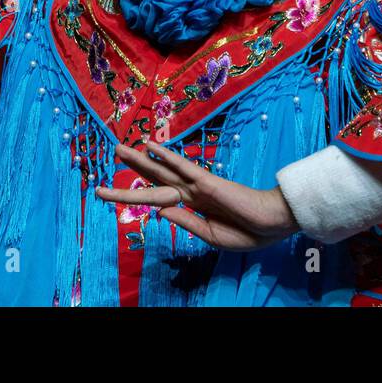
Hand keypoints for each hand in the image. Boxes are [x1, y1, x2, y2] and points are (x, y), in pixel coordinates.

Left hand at [95, 140, 299, 250]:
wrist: (272, 225)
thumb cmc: (248, 232)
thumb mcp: (211, 236)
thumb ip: (185, 222)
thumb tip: (157, 211)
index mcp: (191, 207)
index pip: (156, 198)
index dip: (131, 195)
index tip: (108, 191)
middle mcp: (190, 193)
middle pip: (155, 179)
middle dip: (132, 167)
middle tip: (112, 152)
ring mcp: (198, 185)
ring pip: (163, 170)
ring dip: (140, 159)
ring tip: (119, 149)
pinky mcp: (207, 182)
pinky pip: (183, 167)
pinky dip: (166, 157)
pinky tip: (150, 146)